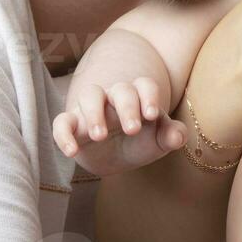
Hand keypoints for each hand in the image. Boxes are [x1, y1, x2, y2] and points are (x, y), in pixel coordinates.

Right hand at [52, 78, 188, 177]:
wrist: (116, 156)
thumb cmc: (140, 141)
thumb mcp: (158, 141)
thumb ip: (171, 135)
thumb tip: (179, 136)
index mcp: (139, 96)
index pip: (145, 85)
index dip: (149, 96)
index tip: (151, 115)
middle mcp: (114, 97)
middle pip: (120, 89)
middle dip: (127, 107)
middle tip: (132, 130)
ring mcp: (92, 109)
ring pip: (90, 94)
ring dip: (94, 112)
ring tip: (100, 135)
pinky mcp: (73, 125)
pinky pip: (62, 122)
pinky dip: (63, 135)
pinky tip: (72, 152)